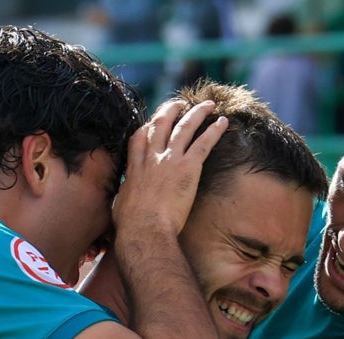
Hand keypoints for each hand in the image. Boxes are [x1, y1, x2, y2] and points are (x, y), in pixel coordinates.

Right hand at [113, 99, 226, 244]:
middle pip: (161, 124)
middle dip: (171, 110)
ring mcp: (170, 161)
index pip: (140, 137)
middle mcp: (151, 158)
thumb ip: (125, 197)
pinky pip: (203, 143)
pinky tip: (223, 122)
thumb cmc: (130, 226)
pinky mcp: (188, 169)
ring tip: (208, 104)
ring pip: (185, 127)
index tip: (154, 121)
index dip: (148, 126)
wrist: (144, 230)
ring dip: (197, 112)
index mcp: (134, 167)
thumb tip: (125, 202)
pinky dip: (214, 131)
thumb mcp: (120, 206)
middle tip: (180, 103)